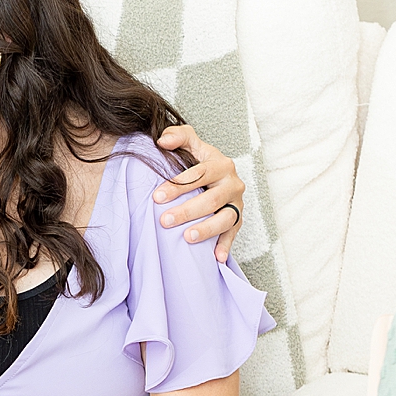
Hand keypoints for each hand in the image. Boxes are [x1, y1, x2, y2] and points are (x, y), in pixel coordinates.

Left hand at [153, 125, 245, 262]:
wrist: (216, 177)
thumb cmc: (198, 161)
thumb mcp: (190, 145)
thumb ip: (178, 136)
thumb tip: (162, 141)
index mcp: (221, 164)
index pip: (200, 174)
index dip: (178, 185)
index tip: (157, 196)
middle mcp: (233, 184)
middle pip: (211, 199)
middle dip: (187, 211)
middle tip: (165, 220)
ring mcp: (237, 203)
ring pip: (224, 218)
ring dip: (206, 229)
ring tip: (187, 238)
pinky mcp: (238, 220)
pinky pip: (233, 234)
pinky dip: (225, 246)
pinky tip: (216, 258)